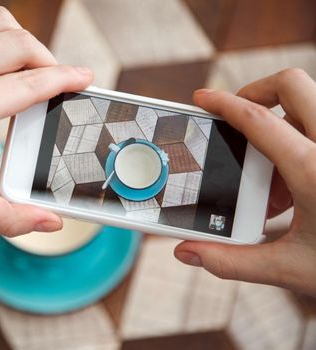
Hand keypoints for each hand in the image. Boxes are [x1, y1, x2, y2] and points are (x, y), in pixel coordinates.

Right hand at [174, 68, 315, 295]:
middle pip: (292, 84)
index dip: (224, 104)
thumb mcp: (290, 268)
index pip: (258, 120)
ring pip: (313, 104)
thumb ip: (231, 261)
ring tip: (272, 178)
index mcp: (315, 171)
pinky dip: (303, 140)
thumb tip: (188, 253)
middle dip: (257, 92)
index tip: (204, 97)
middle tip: (238, 120)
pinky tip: (300, 186)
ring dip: (282, 125)